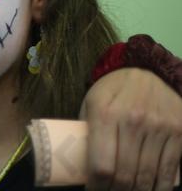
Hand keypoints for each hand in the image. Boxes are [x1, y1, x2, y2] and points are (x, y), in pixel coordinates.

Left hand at [80, 68, 181, 190]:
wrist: (149, 70)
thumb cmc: (113, 90)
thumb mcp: (91, 103)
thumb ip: (87, 131)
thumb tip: (78, 164)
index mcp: (105, 114)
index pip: (102, 165)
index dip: (97, 187)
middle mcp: (133, 120)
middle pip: (125, 175)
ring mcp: (159, 127)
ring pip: (147, 176)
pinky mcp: (179, 132)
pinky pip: (169, 170)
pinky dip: (159, 187)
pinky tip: (150, 190)